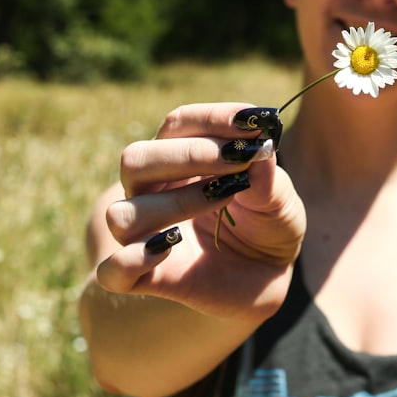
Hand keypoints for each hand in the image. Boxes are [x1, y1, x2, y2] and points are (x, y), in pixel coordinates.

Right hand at [94, 102, 304, 319]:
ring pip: (122, 213)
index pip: (178, 124)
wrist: (272, 275)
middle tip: (238, 161)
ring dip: (175, 202)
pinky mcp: (149, 278)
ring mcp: (146, 235)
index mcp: (182, 160)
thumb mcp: (282, 200)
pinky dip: (133, 259)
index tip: (252, 122)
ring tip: (222, 202)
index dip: (212, 119)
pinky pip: (114, 272)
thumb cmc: (270, 225)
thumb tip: (259, 147)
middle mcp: (154, 192)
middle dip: (191, 154)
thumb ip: (269, 177)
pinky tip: (171, 246)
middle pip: (136, 159)